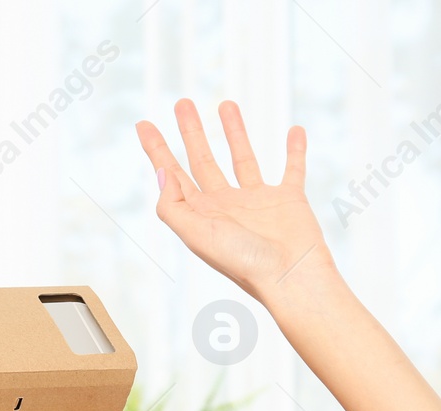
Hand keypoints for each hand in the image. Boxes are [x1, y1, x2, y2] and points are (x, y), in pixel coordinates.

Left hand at [136, 99, 337, 304]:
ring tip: (225, 104)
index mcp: (202, 214)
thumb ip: (174, 206)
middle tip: (182, 103)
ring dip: (234, 132)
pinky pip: (292, 168)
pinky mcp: (289, 199)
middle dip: (191, 132)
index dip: (157, 151)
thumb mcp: (197, 234)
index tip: (144, 125)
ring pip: (243, 157)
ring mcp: (258, 201)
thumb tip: (162, 174)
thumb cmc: (243, 262)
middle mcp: (227, 205)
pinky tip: (294, 130)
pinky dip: (296, 150)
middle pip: (203, 160)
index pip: (174, 175)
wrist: (290, 276)